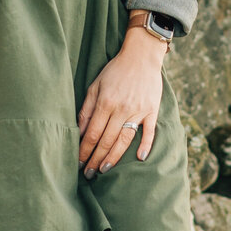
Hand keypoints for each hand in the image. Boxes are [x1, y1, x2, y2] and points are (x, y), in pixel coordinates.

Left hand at [77, 29, 164, 176]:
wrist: (142, 56)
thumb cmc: (115, 71)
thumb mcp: (95, 85)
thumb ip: (87, 108)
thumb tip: (79, 130)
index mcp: (105, 102)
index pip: (92, 133)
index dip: (84, 150)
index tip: (78, 163)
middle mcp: (121, 108)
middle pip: (107, 140)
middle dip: (95, 159)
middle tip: (88, 174)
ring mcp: (138, 110)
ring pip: (124, 140)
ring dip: (114, 157)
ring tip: (104, 169)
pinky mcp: (152, 110)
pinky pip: (149, 131)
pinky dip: (146, 145)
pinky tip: (140, 158)